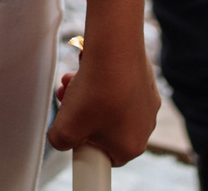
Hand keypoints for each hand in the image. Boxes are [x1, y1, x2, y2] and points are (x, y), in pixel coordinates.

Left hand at [48, 34, 160, 164]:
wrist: (115, 50)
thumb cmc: (95, 92)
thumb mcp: (65, 128)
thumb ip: (60, 142)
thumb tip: (62, 139)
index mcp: (131, 147)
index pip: (104, 156)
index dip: (84, 143)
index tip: (73, 129)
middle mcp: (145, 127)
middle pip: (102, 128)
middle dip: (80, 113)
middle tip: (65, 100)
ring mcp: (147, 103)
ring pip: (108, 104)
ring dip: (86, 93)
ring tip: (70, 80)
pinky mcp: (146, 81)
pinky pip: (119, 85)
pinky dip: (102, 78)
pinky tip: (89, 66)